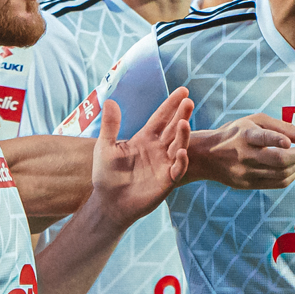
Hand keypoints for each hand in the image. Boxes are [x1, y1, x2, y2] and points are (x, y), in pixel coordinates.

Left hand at [89, 89, 191, 227]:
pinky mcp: (167, 180)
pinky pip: (177, 169)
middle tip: (189, 101)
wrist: (109, 202)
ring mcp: (164, 164)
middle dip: (181, 115)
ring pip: (178, 146)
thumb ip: (110, 125)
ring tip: (184, 123)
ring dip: (182, 135)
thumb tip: (109, 100)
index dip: (171, 104)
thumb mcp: (105, 147)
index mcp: (145, 138)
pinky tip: (181, 152)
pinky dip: (181, 161)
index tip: (183, 90)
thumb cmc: (106, 175)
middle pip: (173, 128)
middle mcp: (158, 149)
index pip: (161, 118)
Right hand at [186, 113, 294, 188]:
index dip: (278, 139)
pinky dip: (289, 176)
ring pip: (281, 173)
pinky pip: (276, 184)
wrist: (206, 155)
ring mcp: (245, 172)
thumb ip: (279, 126)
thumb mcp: (253, 121)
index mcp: (244, 135)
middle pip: (278, 160)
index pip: (263, 137)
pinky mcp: (247, 184)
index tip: (291, 142)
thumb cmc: (236, 134)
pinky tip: (291, 168)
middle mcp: (244, 154)